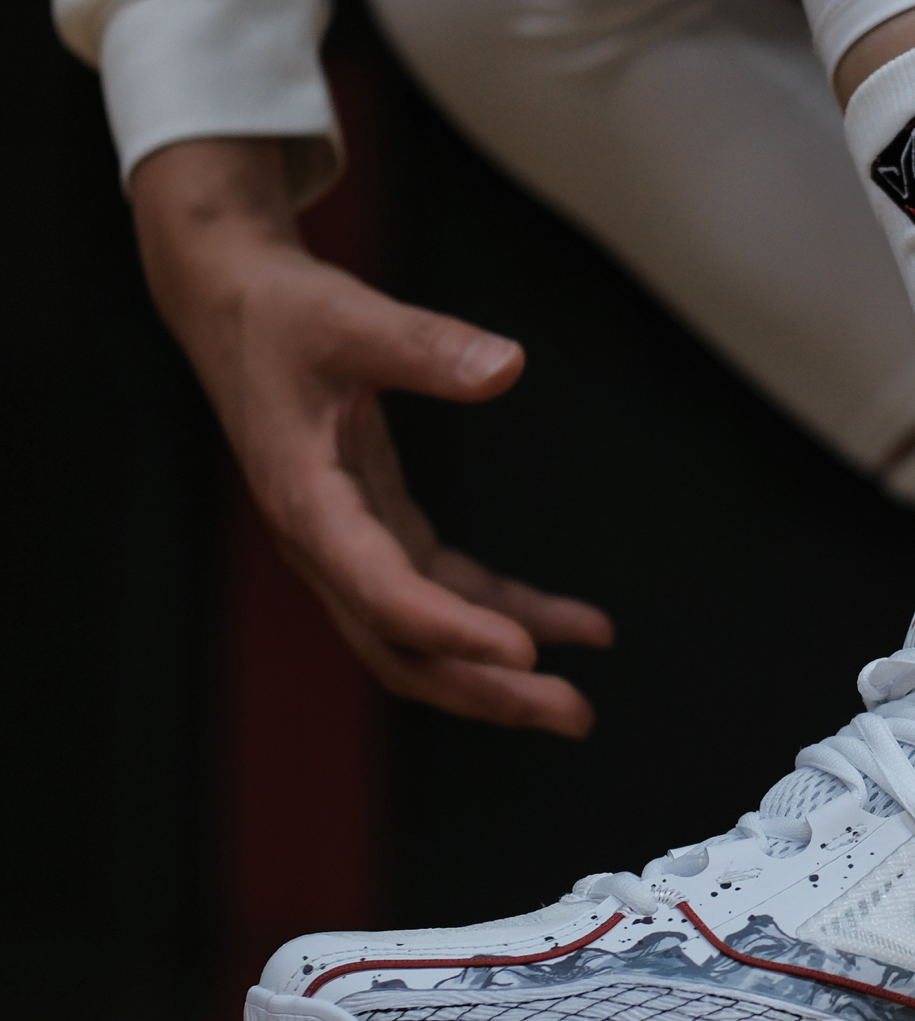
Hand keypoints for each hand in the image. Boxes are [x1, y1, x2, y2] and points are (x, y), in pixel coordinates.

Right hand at [132, 137, 611, 731]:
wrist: (233, 305)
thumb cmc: (282, 313)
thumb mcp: (351, 318)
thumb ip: (427, 345)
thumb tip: (509, 366)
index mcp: (308, 504)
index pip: (384, 594)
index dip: (454, 629)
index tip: (525, 651)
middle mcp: (324, 544)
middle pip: (403, 650)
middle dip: (486, 691)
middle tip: (573, 715)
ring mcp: (349, 544)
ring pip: (422, 638)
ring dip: (497, 673)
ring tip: (575, 697)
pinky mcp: (374, 527)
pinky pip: (440, 591)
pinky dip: (499, 610)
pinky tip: (565, 623)